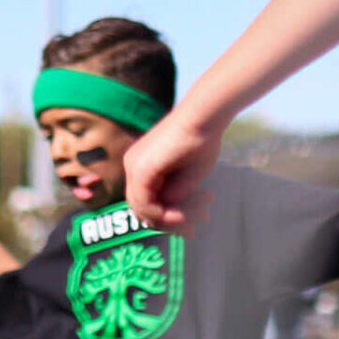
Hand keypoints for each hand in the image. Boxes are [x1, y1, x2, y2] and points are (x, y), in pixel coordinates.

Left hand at [123, 111, 223, 233]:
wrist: (206, 117)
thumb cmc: (202, 141)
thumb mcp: (186, 179)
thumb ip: (175, 198)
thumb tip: (169, 219)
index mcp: (141, 166)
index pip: (147, 204)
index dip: (172, 218)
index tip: (200, 217)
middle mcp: (132, 166)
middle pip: (144, 210)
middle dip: (174, 221)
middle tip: (204, 218)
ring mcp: (133, 167)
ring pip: (145, 211)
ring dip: (175, 220)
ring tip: (203, 214)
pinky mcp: (140, 169)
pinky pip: (146, 206)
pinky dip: (167, 216)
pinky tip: (188, 214)